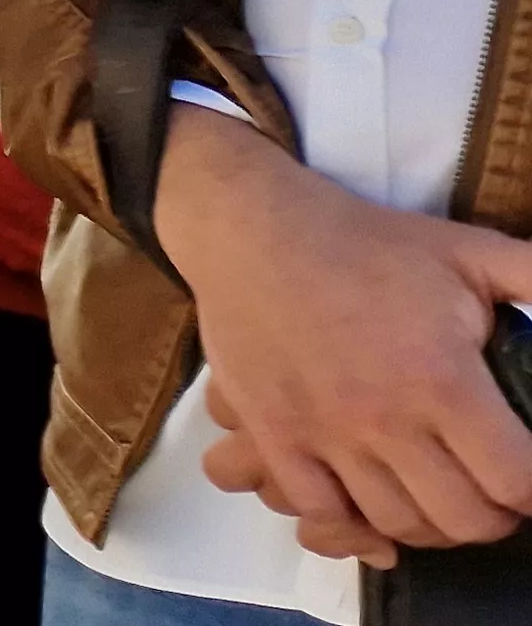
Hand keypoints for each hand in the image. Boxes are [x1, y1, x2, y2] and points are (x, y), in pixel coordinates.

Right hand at [169, 111, 531, 563]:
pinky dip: (354, 525)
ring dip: (429, 524)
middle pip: (461, 518)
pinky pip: (320, 513)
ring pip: (395, 523)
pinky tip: (373, 508)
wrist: (255, 234)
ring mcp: (323, 433)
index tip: (528, 477)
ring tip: (438, 498)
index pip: (515, 480)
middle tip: (491, 494)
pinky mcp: (276, 437)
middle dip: (492, 517)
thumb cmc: (368, 244)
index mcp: (443, 377)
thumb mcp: (472, 252)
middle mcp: (384, 418)